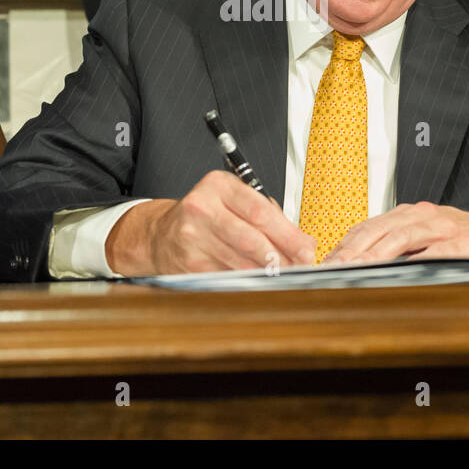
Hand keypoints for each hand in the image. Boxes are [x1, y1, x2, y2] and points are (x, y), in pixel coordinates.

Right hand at [105, 170, 316, 275]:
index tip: (306, 248)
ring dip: (268, 273)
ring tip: (284, 275)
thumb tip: (302, 242)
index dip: (288, 234)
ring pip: (241, 262)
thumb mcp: (232, 200)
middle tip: (300, 266)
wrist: (162, 234)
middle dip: (282, 257)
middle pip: (252, 239)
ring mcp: (193, 237)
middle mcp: (202, 208)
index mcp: (219, 186)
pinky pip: (228, 276)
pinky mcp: (189, 263)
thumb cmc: (206, 215)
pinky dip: (248, 282)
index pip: (260, 211)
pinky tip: (259, 282)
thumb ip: (267, 215)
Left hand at [321, 202, 468, 264]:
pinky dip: (415, 261)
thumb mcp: (430, 239)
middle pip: (377, 230)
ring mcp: (444, 228)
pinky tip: (399, 273)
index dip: (345, 245)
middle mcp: (424, 216)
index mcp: (412, 215)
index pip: (368, 228)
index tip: (325, 264)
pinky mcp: (464, 243)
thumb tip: (362, 268)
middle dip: (350, 250)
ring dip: (374, 255)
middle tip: (330, 269)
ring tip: (354, 269)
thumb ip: (401, 248)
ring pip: (400, 237)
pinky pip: (435, 252)